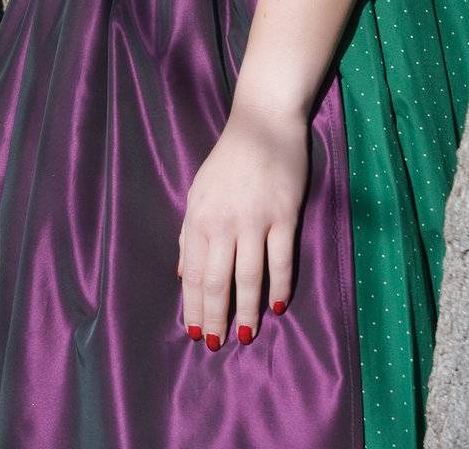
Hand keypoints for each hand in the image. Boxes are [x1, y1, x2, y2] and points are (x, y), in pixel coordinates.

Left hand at [177, 99, 308, 348]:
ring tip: (246, 335)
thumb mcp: (198, 192)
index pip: (194, 273)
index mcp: (199, 216)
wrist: (263, 122)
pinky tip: (279, 306)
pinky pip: (281, 260)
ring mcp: (255, 219)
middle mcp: (223, 221)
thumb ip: (190, 234)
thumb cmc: (228, 159)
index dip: (194, 306)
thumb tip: (183, 274)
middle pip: (218, 281)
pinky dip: (280, 286)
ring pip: (249, 277)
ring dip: (247, 310)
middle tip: (217, 345)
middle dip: (216, 317)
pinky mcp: (284, 215)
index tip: (195, 332)